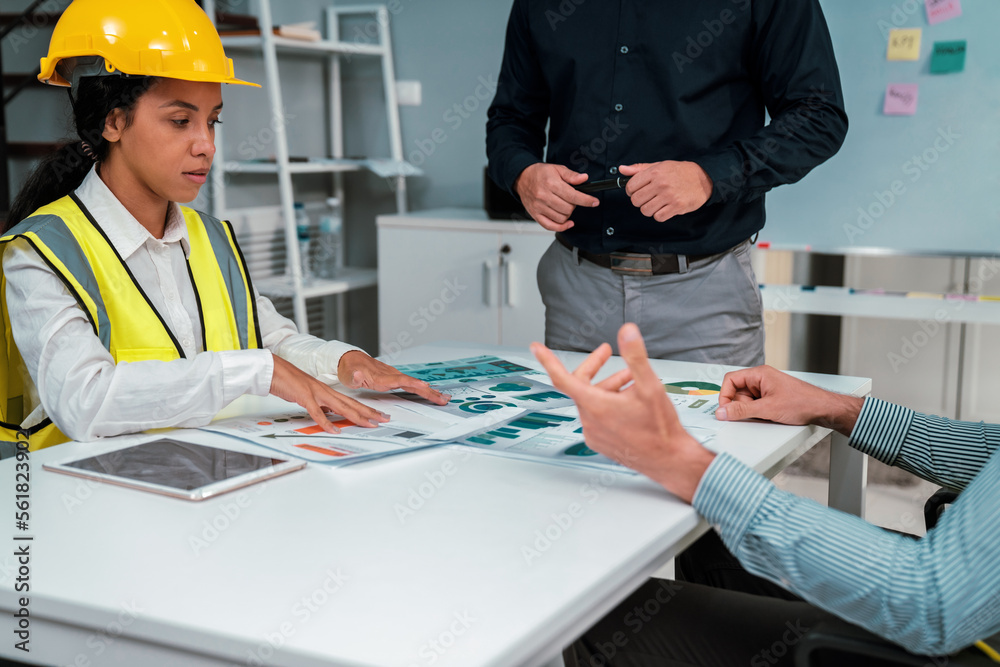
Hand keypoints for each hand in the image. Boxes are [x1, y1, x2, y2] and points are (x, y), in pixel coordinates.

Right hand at [269, 355, 389, 432]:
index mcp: (327, 391)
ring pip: (341, 407)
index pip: (351, 402)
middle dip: (369, 412)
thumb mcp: (308, 396)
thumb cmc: (289, 382)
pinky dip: (326, 422)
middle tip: (384, 419)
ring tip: (369, 424)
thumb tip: (327, 415)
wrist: (274, 369)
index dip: (366, 409)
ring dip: (356, 416)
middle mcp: (325, 391)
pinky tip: (334, 430)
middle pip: (352, 404)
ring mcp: (316, 394)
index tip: (378, 415)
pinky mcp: (305, 397)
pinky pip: (317, 412)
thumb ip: (319, 405)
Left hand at [337, 351, 449, 404]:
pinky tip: (432, 394)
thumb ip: (354, 377)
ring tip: (444, 398)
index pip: (400, 380)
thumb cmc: (350, 368)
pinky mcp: (395, 379)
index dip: (412, 383)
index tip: (424, 386)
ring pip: (415, 385)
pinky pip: (412, 385)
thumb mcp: (348, 374)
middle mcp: (391, 375)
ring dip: (430, 392)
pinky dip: (423, 390)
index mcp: (381, 376)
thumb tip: (357, 375)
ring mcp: (394, 376)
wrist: (351, 360)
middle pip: (413, 384)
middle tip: (442, 399)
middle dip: (429, 392)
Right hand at [514, 163, 598, 231]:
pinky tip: (568, 222)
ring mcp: (539, 207)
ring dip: (568, 214)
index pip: (573, 196)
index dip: (586, 200)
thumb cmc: (540, 173)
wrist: (522, 178)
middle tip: (571, 198)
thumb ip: (571, 175)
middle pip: (568, 208)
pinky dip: (561, 227)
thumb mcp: (557, 169)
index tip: (594, 202)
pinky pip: (550, 226)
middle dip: (574, 204)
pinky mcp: (535, 215)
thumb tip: (584, 178)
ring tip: (565, 205)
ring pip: (561, 218)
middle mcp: (544, 196)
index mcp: (551, 184)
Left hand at [531, 323, 714, 502]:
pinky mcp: (601, 442)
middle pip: (581, 385)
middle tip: (606, 352)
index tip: (537, 348)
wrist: (669, 460)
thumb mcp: (651, 386)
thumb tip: (627, 332)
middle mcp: (590, 421)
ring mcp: (594, 433)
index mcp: (595, 406)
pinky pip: (597, 416)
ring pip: (592, 400)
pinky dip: (608, 403)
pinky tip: (628, 400)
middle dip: (594, 366)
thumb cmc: (660, 429)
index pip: (561, 378)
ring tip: (631, 378)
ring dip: (608, 385)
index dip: (548, 360)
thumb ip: (636, 356)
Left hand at [619, 161, 712, 221]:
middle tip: (648, 198)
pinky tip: (665, 208)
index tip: (637, 191)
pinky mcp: (676, 206)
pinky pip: (658, 217)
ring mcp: (669, 196)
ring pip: (645, 211)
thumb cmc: (680, 172)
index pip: (631, 186)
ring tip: (657, 203)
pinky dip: (659, 215)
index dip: (631, 191)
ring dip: (649, 209)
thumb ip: (639, 169)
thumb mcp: (660, 165)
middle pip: (636, 201)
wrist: (703, 178)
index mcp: (654, 172)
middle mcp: (660, 184)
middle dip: (640, 201)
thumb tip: (622, 169)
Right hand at [716, 365, 862, 435]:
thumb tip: (722, 412)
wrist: (822, 409)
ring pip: (747, 401)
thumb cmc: (802, 402)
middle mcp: (761, 379)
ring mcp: (766, 389)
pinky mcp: (771, 398)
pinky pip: (756, 406)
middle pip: (737, 392)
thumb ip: (741, 411)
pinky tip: (770, 416)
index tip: (725, 410)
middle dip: (742, 406)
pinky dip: (759, 413)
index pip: (731, 380)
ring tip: (767, 414)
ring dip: (752, 411)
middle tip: (753, 413)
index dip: (725, 395)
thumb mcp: (767, 409)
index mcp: (759, 374)